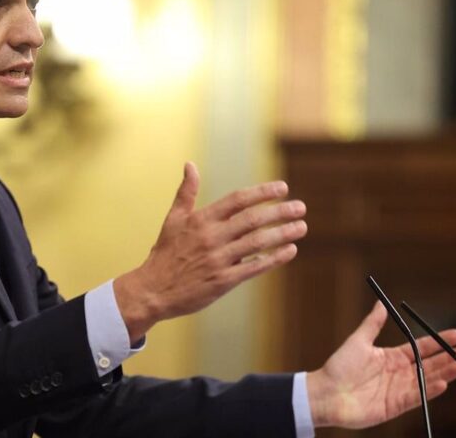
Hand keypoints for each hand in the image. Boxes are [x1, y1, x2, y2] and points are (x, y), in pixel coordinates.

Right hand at [114, 162, 305, 342]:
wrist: (153, 290)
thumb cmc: (165, 253)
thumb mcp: (173, 219)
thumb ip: (186, 192)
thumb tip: (190, 164)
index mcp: (200, 220)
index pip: (237, 200)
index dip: (262, 193)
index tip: (283, 188)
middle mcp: (211, 237)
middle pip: (252, 220)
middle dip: (279, 212)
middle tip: (301, 207)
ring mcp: (218, 260)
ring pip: (257, 243)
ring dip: (282, 234)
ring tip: (301, 227)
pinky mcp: (223, 281)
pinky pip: (254, 267)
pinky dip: (274, 258)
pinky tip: (289, 250)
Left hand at [307, 301, 455, 428]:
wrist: (326, 393)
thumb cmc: (338, 367)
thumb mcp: (358, 341)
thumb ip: (372, 323)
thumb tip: (380, 303)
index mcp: (390, 357)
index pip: (420, 348)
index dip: (438, 342)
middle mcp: (398, 373)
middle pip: (428, 364)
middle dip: (448, 357)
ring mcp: (398, 389)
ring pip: (427, 380)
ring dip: (444, 373)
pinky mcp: (396, 405)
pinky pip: (417, 397)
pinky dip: (430, 390)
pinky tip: (443, 383)